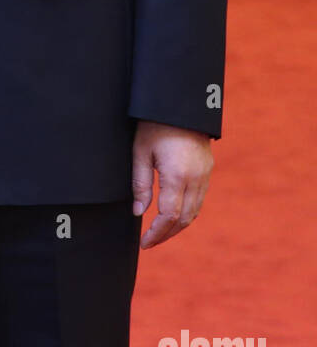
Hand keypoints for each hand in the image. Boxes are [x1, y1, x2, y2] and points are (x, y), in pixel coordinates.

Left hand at [131, 120, 213, 248]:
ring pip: (195, 211)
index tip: (144, 242)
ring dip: (178, 226)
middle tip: (150, 242)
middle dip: (167, 234)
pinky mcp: (208, 169)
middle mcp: (196, 179)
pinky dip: (187, 212)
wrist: (180, 103)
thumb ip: (140, 183)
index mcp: (177, 175)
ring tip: (159, 232)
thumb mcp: (140, 151)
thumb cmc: (154, 124)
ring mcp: (205, 174)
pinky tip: (174, 214)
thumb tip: (138, 212)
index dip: (157, 233)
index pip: (170, 216)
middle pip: (185, 219)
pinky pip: (199, 199)